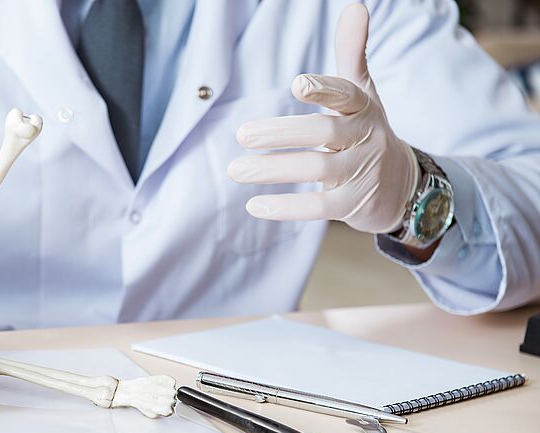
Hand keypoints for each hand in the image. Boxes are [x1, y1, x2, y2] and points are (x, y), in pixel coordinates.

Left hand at [227, 3, 418, 233]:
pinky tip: (254, 206)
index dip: (324, 90)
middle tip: (242, 135)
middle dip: (282, 134)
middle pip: (324, 133)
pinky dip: (286, 208)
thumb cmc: (368, 131)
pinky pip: (318, 207)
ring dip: (272, 170)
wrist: (401, 186)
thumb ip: (352, 53)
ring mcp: (360, 173)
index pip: (347, 95)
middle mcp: (365, 139)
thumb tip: (355, 5)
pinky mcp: (351, 206)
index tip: (297, 84)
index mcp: (364, 109)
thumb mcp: (364, 93)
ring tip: (235, 169)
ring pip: (315, 169)